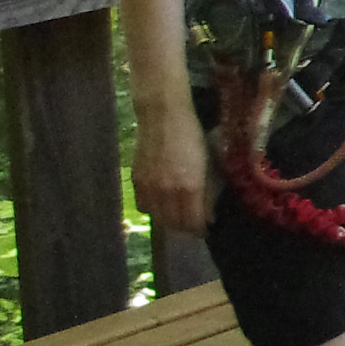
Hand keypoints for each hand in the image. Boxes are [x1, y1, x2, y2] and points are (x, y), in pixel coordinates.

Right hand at [133, 105, 216, 240]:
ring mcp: (150, 187)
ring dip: (169, 221)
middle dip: (186, 228)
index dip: (200, 229)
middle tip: (194, 224)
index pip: (193, 221)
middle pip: (175, 223)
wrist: (163, 116)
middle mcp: (168, 191)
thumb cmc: (192, 135)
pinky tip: (161, 204)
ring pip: (158, 217)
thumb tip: (208, 213)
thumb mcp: (208, 162)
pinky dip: (154, 210)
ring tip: (179, 216)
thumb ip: (207, 190)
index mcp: (190, 186)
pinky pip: (143, 205)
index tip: (206, 228)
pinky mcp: (136, 180)